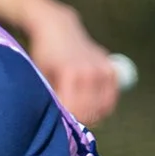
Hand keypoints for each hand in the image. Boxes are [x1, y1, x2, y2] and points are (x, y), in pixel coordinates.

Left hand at [23, 5, 120, 122]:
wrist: (58, 28)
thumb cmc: (44, 56)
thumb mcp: (42, 77)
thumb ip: (52, 99)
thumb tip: (60, 125)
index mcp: (70, 75)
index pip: (75, 111)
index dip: (69, 123)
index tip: (63, 126)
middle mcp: (89, 72)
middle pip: (90, 111)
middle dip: (81, 121)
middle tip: (73, 124)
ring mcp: (102, 69)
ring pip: (103, 107)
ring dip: (94, 116)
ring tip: (83, 117)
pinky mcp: (110, 67)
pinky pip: (112, 96)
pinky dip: (105, 105)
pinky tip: (95, 107)